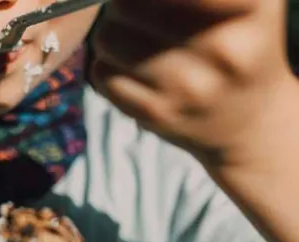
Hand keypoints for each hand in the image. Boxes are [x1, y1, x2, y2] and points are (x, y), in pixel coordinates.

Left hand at [90, 0, 298, 162]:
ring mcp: (187, 87)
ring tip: (138, 39)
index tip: (151, 6)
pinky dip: (110, 66)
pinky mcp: (156, 113)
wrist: (248, 121)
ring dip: (112, 33)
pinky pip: (101, 72)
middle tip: (139, 12)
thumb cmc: (237, 45)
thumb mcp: (241, 5)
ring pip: (107, 37)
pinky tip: (137, 71)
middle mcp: (222, 50)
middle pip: (125, 3)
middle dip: (124, 4)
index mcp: (248, 9)